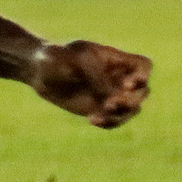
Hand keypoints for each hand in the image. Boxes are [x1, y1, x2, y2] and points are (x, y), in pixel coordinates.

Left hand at [25, 39, 150, 127]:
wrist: (38, 71)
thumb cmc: (54, 57)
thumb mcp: (70, 60)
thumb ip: (92, 74)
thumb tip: (112, 95)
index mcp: (116, 59)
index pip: (143, 66)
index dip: (142, 76)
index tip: (127, 84)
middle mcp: (118, 78)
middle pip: (143, 91)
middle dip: (131, 100)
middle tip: (110, 102)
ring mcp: (110, 94)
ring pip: (132, 109)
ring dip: (122, 115)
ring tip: (100, 115)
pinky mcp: (99, 109)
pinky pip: (114, 120)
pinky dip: (109, 123)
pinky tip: (92, 120)